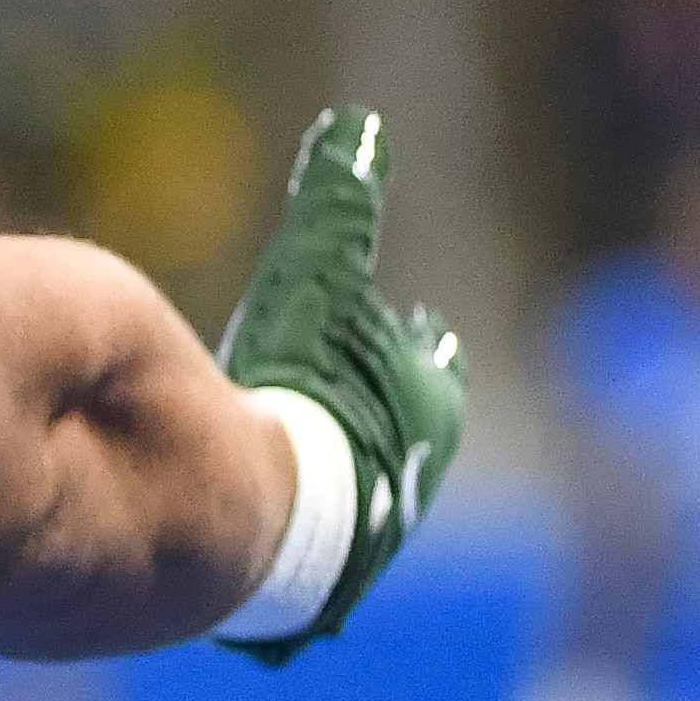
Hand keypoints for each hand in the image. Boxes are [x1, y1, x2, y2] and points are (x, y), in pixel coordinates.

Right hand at [216, 106, 464, 664]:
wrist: (270, 517)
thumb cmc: (308, 389)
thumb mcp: (320, 281)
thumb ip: (338, 205)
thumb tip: (357, 124)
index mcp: (425, 404)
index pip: (432, 363)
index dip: (421, 345)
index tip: (425, 331)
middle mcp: (409, 472)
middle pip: (408, 430)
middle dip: (394, 408)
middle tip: (382, 393)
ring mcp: (365, 531)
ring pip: (363, 491)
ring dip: (346, 470)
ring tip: (319, 463)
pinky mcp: (312, 576)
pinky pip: (309, 539)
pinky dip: (296, 519)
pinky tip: (267, 524)